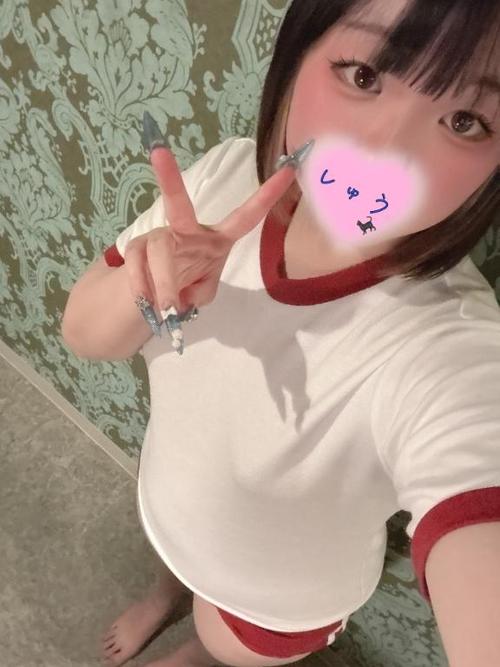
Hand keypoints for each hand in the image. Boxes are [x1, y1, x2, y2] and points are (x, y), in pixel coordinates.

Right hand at [124, 142, 297, 317]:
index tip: (289, 169)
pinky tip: (148, 300)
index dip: (267, 196)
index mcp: (217, 239)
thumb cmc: (189, 284)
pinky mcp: (135, 247)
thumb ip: (201, 293)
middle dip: (170, 179)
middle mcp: (188, 230)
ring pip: (160, 251)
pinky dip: (144, 288)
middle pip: (179, 205)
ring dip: (164, 283)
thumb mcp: (203, 293)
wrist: (153, 298)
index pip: (246, 217)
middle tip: (158, 151)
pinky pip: (138, 265)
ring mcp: (159, 236)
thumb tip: (179, 296)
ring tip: (165, 305)